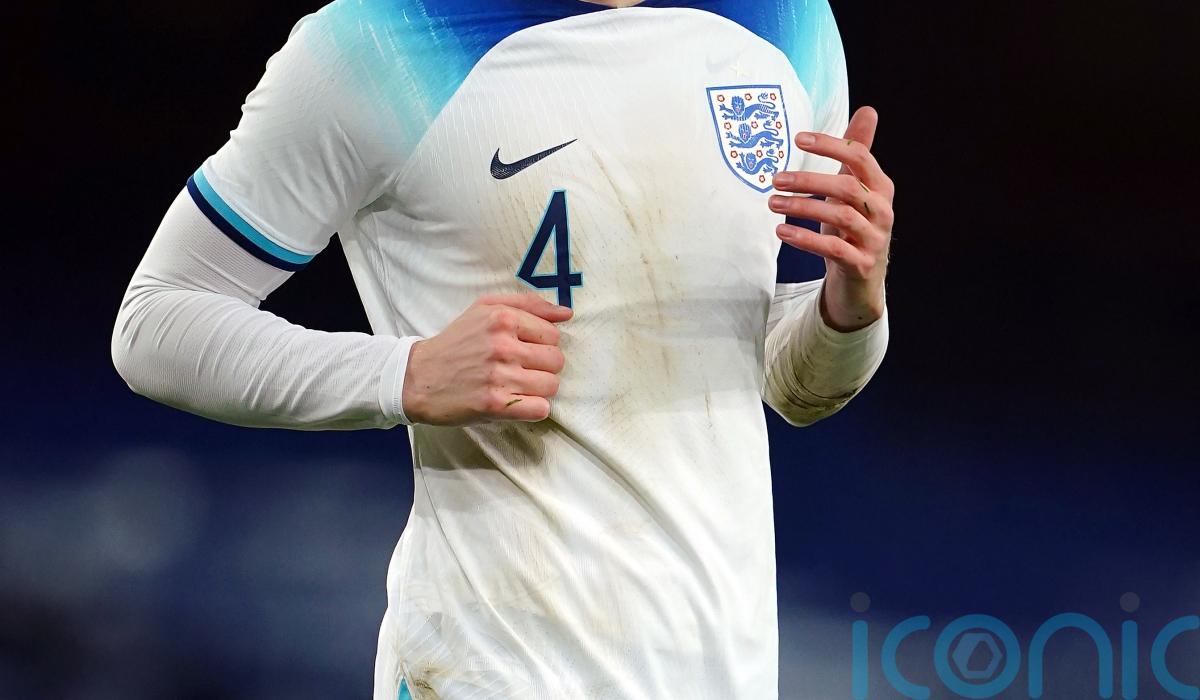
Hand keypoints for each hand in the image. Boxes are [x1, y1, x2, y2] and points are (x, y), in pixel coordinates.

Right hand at [402, 293, 571, 424]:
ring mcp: (499, 376)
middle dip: (542, 366)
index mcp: (502, 318)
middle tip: (519, 369)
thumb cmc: (456, 341)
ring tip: (517, 385)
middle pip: (556, 360)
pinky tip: (517, 402)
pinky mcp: (495, 405)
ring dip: (538, 388)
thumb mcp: (484, 308)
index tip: (521, 349)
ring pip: (551, 385)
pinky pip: (540, 409)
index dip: (540, 344)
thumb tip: (567, 313)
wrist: (418, 377)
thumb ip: (528, 304)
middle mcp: (502, 346)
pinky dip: (533, 408)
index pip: (553, 334)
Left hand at [768, 106, 893, 330]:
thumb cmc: (853, 226)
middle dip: (808, 180)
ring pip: (840, 217)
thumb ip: (858, 152)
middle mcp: (882, 210)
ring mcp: (874, 238)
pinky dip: (806, 239)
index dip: (830, 145)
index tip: (798, 138)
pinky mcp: (861, 264)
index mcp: (881, 186)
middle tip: (775, 179)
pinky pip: (834, 249)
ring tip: (772, 203)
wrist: (862, 280)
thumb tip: (868, 110)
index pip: (860, 156)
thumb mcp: (854, 188)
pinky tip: (782, 232)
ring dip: (802, 208)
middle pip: (847, 187)